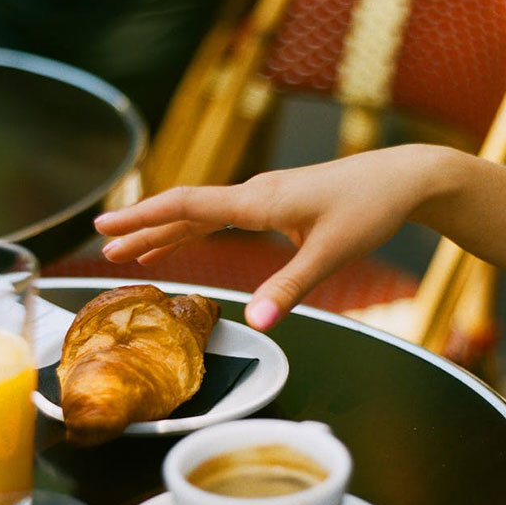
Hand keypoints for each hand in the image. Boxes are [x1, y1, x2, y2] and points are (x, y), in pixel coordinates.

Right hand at [93, 145, 451, 329]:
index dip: (143, 219)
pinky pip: (221, 217)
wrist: (403, 180)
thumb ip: (290, 290)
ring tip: (129, 253)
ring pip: (200, 214)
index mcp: (259, 201)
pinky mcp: (276, 204)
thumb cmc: (369, 210)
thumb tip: (257, 324)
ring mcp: (264, 198)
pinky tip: (180, 244)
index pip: (187, 207)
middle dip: (142, 228)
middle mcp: (254, 194)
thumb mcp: (331, 255)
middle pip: (184, 209)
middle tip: (102, 246)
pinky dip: (193, 232)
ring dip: (163, 231)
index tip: (105, 229)